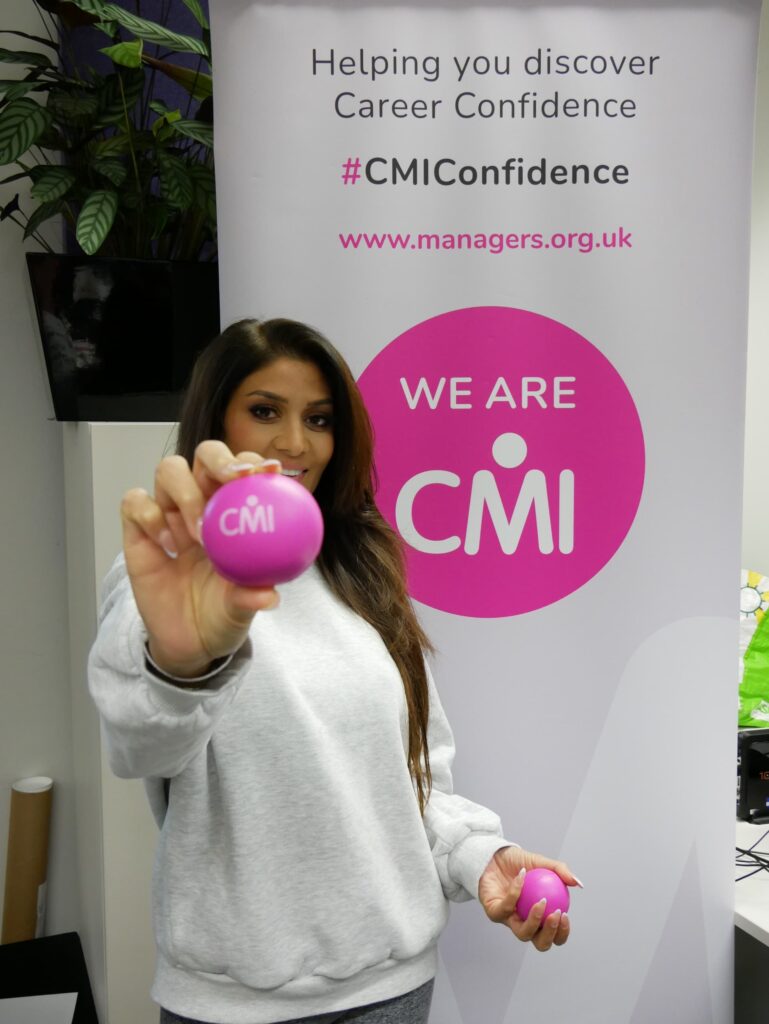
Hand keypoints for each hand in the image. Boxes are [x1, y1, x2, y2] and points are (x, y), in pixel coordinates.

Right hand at [120, 441, 281, 677]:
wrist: (187, 642)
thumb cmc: (222, 614)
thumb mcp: (240, 610)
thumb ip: (250, 597)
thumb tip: (269, 596)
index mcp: (234, 512)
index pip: (244, 471)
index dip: (254, 463)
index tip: (269, 472)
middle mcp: (201, 503)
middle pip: (206, 456)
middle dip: (219, 459)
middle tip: (232, 480)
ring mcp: (168, 513)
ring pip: (169, 470)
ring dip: (185, 493)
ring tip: (197, 533)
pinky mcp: (137, 530)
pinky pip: (135, 502)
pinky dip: (149, 515)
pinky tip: (166, 543)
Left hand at [478, 845, 578, 951]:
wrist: (494, 855)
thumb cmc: (518, 863)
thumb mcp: (542, 863)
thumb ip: (560, 871)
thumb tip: (579, 884)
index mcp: (539, 917)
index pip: (554, 934)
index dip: (562, 932)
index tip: (565, 915)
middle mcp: (525, 923)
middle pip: (541, 943)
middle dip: (550, 934)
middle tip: (555, 915)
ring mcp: (509, 920)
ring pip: (523, 934)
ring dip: (535, 920)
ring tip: (542, 902)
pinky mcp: (494, 912)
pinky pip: (506, 907)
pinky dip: (515, 892)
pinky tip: (522, 877)